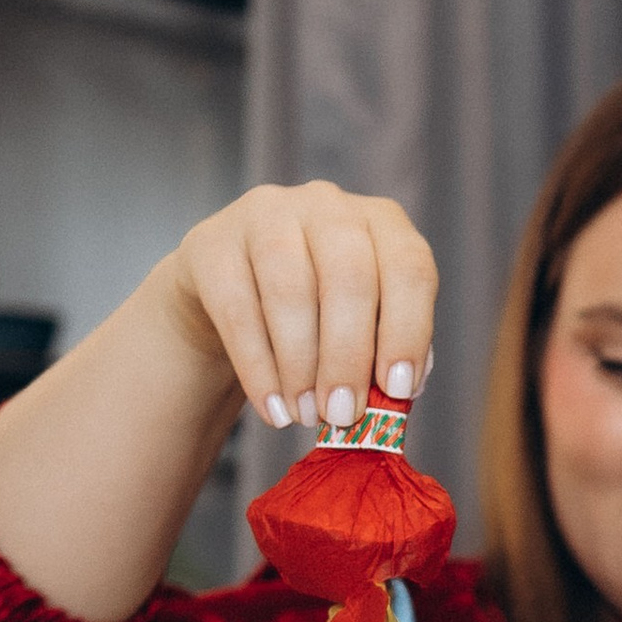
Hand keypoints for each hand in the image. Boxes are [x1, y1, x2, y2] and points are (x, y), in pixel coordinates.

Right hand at [163, 180, 440, 438]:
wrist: (231, 293)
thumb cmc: (317, 313)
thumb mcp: (362, 322)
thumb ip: (385, 350)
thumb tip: (396, 394)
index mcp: (381, 221)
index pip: (409, 267)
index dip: (408, 331)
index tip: (397, 390)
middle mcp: (327, 205)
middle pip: (348, 279)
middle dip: (348, 357)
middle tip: (342, 415)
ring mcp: (266, 214)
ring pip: (290, 293)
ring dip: (301, 368)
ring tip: (305, 417)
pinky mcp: (212, 242)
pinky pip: (237, 310)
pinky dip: (259, 370)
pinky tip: (274, 409)